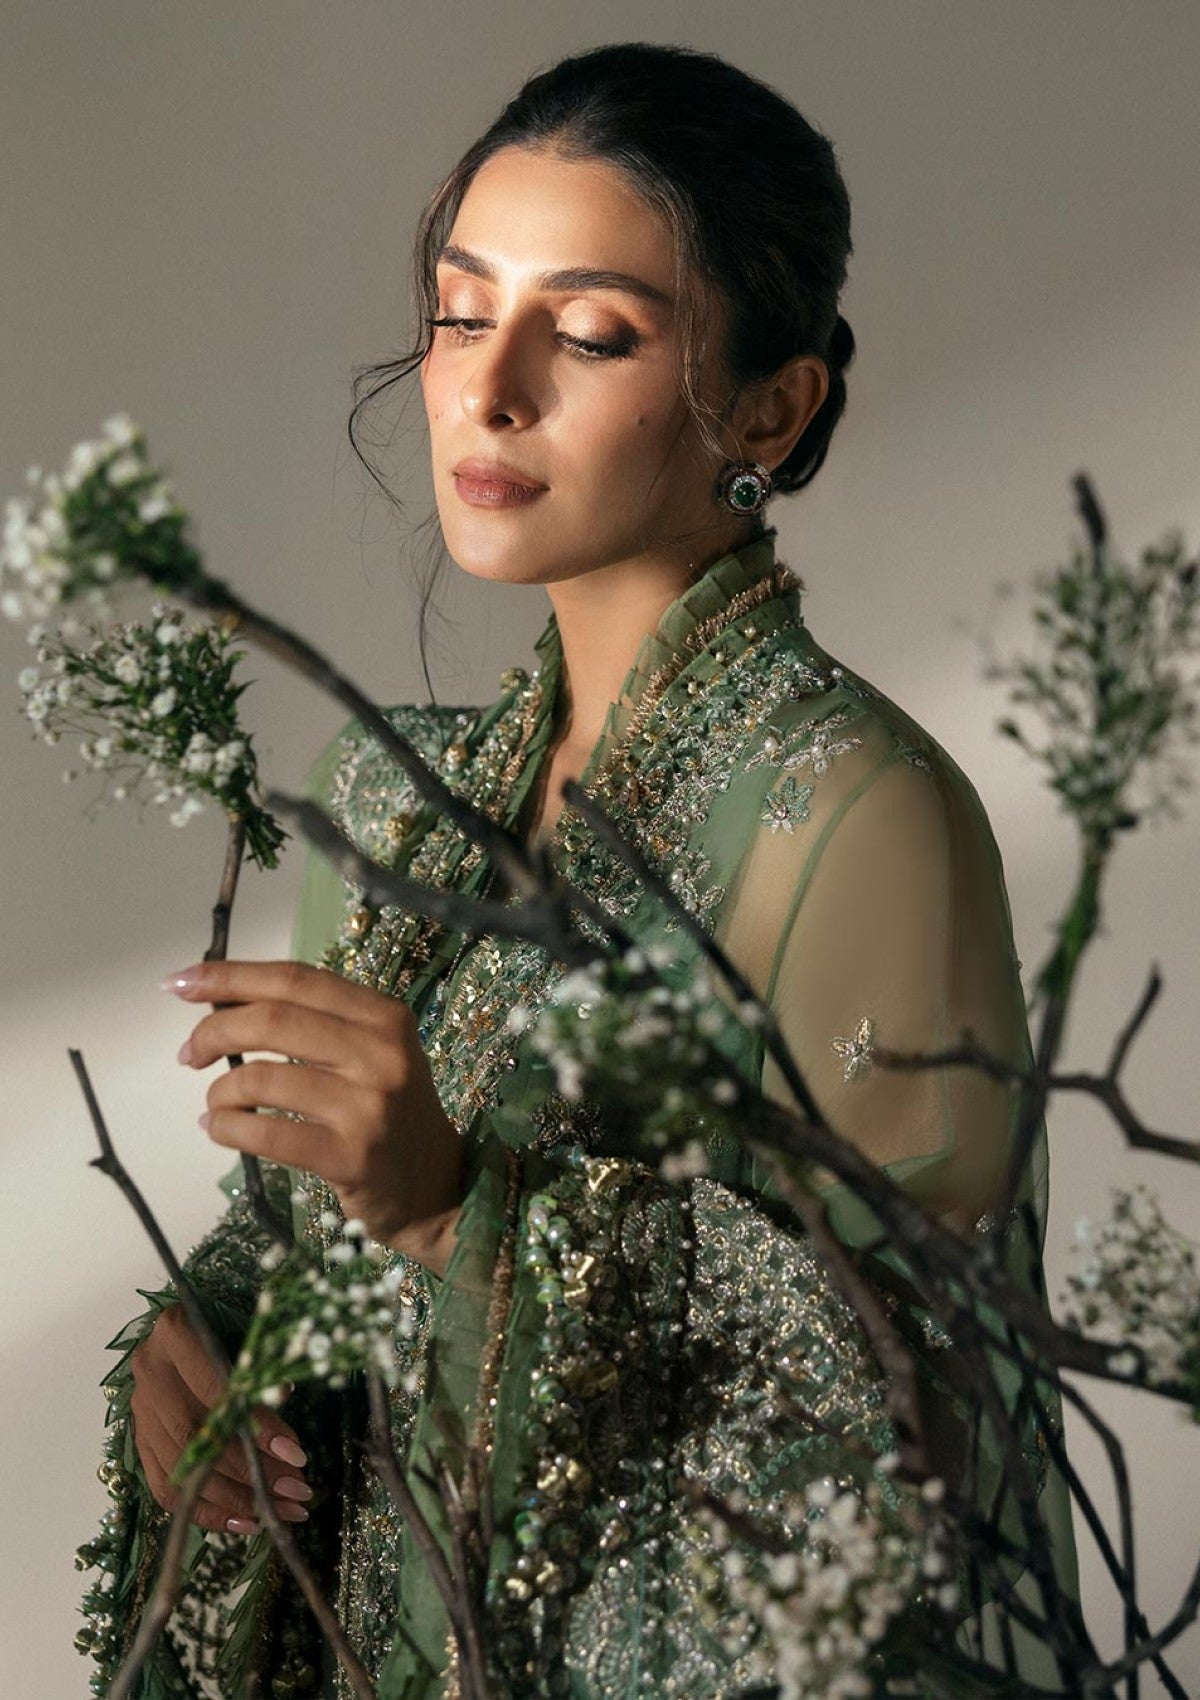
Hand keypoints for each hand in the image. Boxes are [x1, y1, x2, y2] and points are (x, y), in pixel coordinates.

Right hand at [131, 1302, 311, 1534]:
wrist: (188, 1327)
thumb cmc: (229, 1324)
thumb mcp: (250, 1331)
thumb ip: (264, 1364)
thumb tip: (284, 1394)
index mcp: (174, 1332)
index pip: (215, 1388)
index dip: (255, 1424)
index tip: (294, 1453)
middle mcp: (150, 1371)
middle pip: (196, 1435)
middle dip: (250, 1471)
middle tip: (297, 1491)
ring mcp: (140, 1409)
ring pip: (182, 1468)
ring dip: (236, 1498)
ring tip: (282, 1511)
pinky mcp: (140, 1440)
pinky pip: (166, 1488)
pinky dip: (206, 1510)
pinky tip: (245, 1522)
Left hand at [168, 959, 465, 1276]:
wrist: (436, 1187)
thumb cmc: (389, 1111)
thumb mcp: (370, 1053)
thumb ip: (312, 1022)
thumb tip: (220, 1000)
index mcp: (385, 1016)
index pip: (295, 979)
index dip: (230, 976)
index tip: (179, 983)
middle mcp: (382, 1052)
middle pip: (272, 1020)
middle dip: (213, 1032)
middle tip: (189, 1054)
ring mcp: (368, 1105)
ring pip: (260, 1078)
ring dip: (219, 1091)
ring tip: (217, 1104)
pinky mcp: (350, 1156)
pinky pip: (265, 1132)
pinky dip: (226, 1127)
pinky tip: (219, 1129)